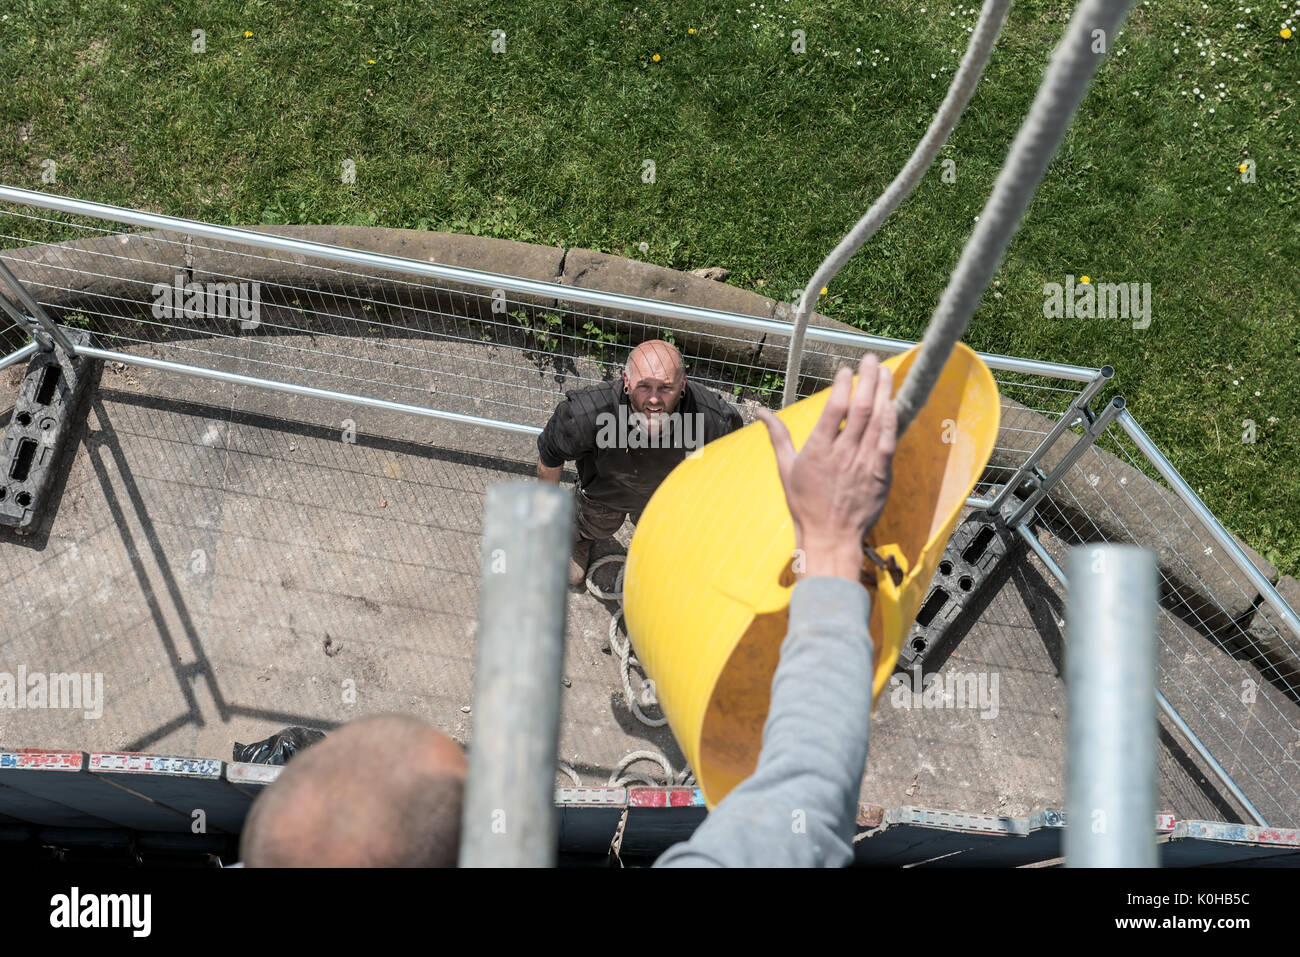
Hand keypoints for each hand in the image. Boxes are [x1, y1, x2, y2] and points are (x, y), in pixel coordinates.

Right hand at [755, 353, 897, 581]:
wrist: (830, 537)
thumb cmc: (805, 504)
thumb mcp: (786, 468)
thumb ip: (777, 435)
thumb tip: (759, 411)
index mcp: (818, 450)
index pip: (834, 408)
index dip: (842, 385)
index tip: (846, 369)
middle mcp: (843, 453)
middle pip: (860, 408)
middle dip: (868, 379)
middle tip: (871, 359)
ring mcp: (864, 463)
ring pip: (878, 420)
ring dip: (884, 392)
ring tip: (886, 371)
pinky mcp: (881, 474)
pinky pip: (890, 441)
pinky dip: (893, 420)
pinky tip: (894, 402)